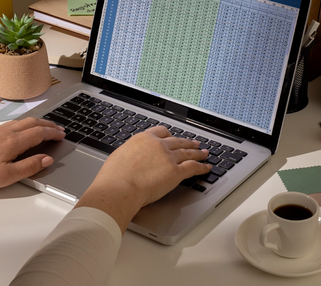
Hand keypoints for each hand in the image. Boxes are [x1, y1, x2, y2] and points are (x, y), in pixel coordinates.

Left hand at [0, 117, 64, 201]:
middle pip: (32, 122)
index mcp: (13, 142)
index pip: (39, 133)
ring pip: (22, 121)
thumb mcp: (6, 176)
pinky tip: (22, 129)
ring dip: (37, 122)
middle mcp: (6, 132)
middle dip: (48, 124)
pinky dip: (25, 124)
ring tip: (45, 127)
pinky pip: (13, 123)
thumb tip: (47, 159)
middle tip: (58, 128)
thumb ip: (29, 167)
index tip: (62, 135)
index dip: (53, 133)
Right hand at [75, 126, 210, 231]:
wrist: (119, 188)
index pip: (161, 132)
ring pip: (188, 153)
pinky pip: (193, 167)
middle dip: (188, 143)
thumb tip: (131, 157)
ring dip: (198, 153)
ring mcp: (168, 158)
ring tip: (204, 153)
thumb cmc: (114, 177)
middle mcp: (158, 145)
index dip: (170, 135)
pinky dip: (202, 167)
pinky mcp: (176, 172)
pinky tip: (206, 168)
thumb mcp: (120, 156)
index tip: (173, 137)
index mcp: (144, 139)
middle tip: (194, 144)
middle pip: (178, 141)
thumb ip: (131, 153)